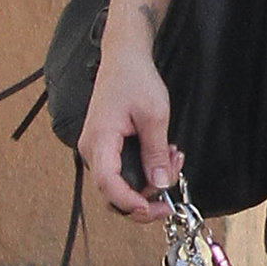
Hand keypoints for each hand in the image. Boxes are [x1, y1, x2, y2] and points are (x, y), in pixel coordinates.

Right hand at [78, 43, 182, 222]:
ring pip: (122, 182)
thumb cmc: (135, 79)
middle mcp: (92, 150)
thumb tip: (159, 184)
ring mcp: (98, 149)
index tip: (153, 207)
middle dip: (147, 193)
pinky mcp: (107, 146)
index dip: (130, 202)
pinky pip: (123, 168)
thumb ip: (155, 152)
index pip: (108, 185)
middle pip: (114, 192)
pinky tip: (164, 153)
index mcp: (99, 141)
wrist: (125, 58)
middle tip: (173, 180)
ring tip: (173, 157)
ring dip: (150, 178)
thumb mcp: (155, 115)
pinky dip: (145, 167)